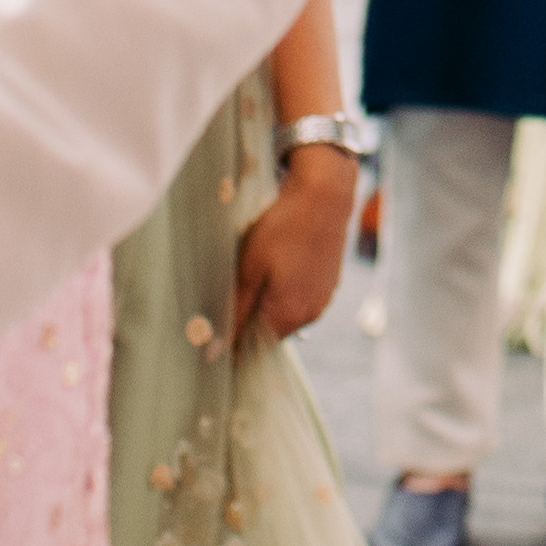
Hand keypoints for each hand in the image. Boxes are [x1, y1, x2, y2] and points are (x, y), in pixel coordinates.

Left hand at [236, 147, 355, 343]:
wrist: (325, 195)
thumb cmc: (284, 227)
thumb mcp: (250, 268)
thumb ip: (235, 311)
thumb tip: (215, 350)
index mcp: (289, 316)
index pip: (253, 348)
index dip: (232, 339)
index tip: (217, 325)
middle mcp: (310, 315)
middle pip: (270, 333)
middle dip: (250, 319)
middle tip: (235, 287)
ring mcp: (323, 300)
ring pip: (285, 315)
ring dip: (268, 303)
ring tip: (258, 270)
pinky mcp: (329, 285)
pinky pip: (301, 299)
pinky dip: (286, 290)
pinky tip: (279, 263)